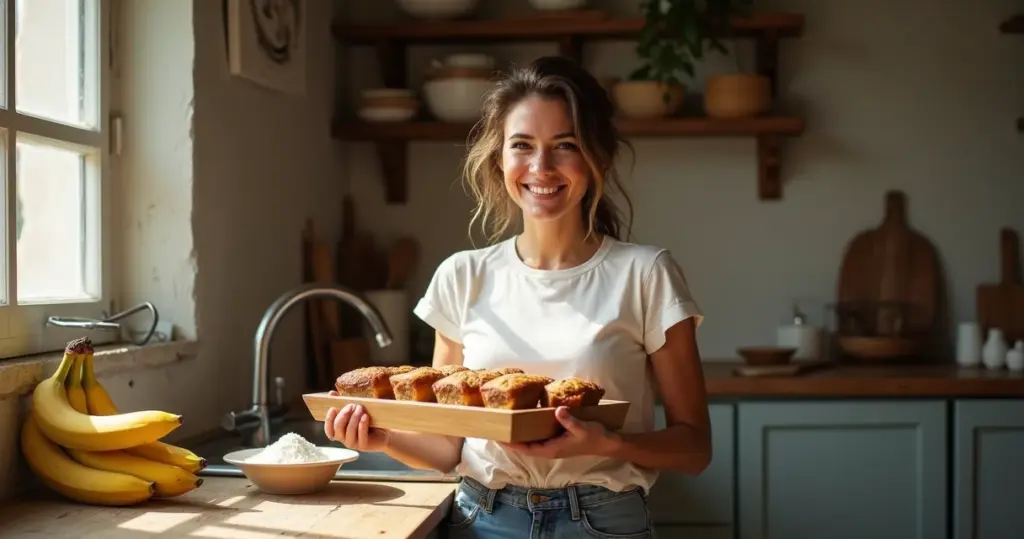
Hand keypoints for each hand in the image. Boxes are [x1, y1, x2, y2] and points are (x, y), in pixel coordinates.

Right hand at [323, 394, 389, 451]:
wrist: (384, 433)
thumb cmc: (367, 420)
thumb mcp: (354, 411)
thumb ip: (342, 403)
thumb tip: (331, 393)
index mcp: (339, 432)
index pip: (329, 429)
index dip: (329, 419)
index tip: (333, 408)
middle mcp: (344, 439)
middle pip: (338, 428)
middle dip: (344, 415)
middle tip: (352, 405)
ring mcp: (353, 443)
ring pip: (349, 431)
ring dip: (354, 417)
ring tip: (360, 408)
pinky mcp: (364, 445)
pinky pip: (361, 435)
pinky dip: (362, 424)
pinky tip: (365, 416)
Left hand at [502, 407, 619, 458]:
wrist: (607, 443)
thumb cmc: (594, 437)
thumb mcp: (581, 428)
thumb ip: (569, 420)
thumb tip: (557, 410)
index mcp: (551, 449)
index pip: (525, 449)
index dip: (510, 444)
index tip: (497, 437)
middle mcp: (549, 449)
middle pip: (524, 446)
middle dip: (510, 439)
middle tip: (496, 427)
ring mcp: (552, 445)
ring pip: (530, 441)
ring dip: (518, 435)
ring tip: (504, 424)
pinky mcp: (556, 439)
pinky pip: (538, 436)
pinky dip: (529, 430)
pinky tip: (524, 420)